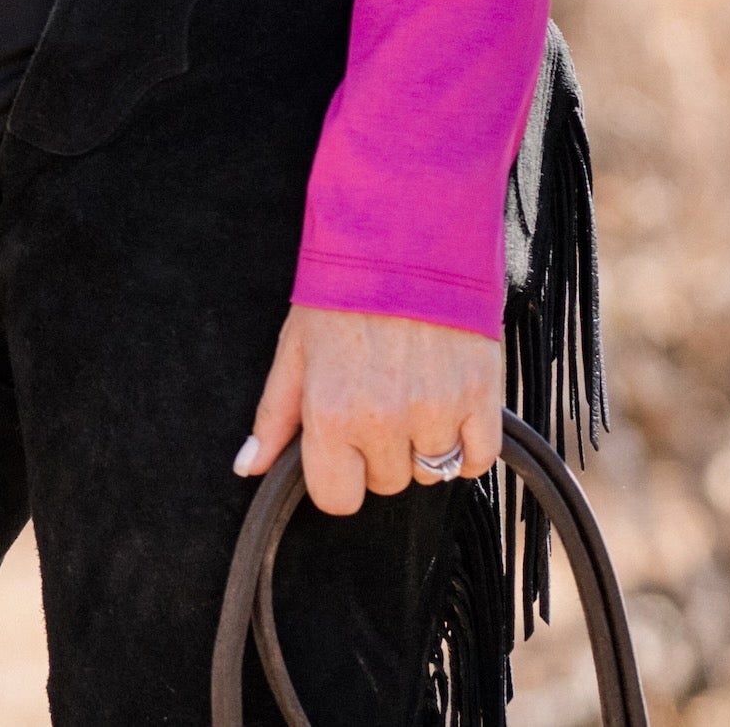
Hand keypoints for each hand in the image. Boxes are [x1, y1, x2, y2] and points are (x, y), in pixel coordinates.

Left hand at [233, 306, 501, 514]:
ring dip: (425, 442)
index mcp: (330, 413)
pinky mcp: (480, 395)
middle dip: (381, 450)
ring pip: (433, 471)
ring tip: (416, 388)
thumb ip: (274, 416)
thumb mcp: (296, 347)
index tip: (345, 444)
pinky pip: (478, 458)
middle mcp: (382, 421)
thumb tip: (248, 466)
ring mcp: (435, 410)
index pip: (337, 499)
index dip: (340, 473)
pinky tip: (451, 406)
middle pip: (387, 483)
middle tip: (381, 395)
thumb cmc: (347, 287)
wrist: (408, 231)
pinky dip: (468, 443)